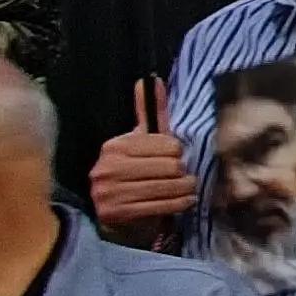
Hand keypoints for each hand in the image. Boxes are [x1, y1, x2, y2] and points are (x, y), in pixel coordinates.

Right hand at [89, 102, 192, 245]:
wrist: (117, 215)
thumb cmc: (136, 173)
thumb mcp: (143, 142)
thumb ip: (149, 112)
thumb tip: (150, 79)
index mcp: (114, 146)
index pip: (167, 144)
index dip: (178, 151)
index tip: (176, 157)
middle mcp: (107, 168)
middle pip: (169, 166)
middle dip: (182, 172)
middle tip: (184, 175)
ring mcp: (109, 192)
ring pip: (167, 186)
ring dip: (185, 188)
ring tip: (187, 188)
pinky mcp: (116, 213)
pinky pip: (162, 206)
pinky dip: (180, 204)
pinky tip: (185, 201)